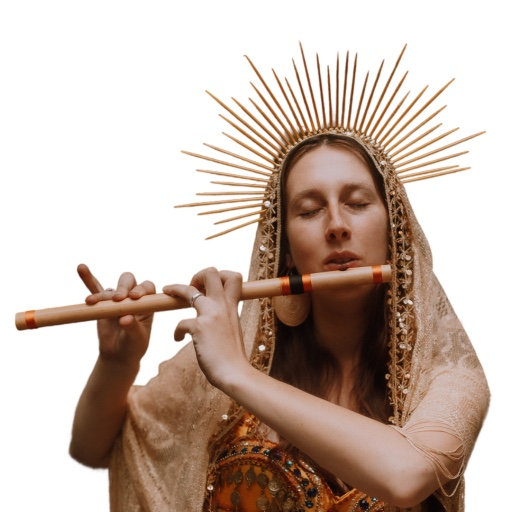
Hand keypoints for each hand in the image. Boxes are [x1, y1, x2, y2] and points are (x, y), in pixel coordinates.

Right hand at [77, 263, 154, 365]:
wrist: (119, 354)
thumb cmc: (133, 346)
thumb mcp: (136, 339)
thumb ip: (132, 327)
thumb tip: (125, 318)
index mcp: (147, 303)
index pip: (147, 288)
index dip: (141, 289)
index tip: (134, 297)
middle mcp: (132, 298)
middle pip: (129, 281)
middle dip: (124, 287)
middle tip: (118, 299)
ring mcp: (117, 300)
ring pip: (111, 289)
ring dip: (102, 294)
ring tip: (93, 301)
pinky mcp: (103, 304)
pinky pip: (95, 290)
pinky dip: (88, 279)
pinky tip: (81, 268)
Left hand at [163, 267, 249, 388]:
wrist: (236, 373)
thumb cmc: (234, 356)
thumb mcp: (234, 329)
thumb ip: (226, 319)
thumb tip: (219, 319)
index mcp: (232, 306)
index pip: (233, 277)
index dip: (221, 275)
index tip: (211, 287)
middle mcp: (222, 306)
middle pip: (211, 272)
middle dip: (198, 275)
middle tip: (192, 287)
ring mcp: (210, 315)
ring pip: (189, 290)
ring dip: (175, 289)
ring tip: (167, 291)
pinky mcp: (199, 329)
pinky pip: (180, 323)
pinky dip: (177, 332)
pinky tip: (178, 339)